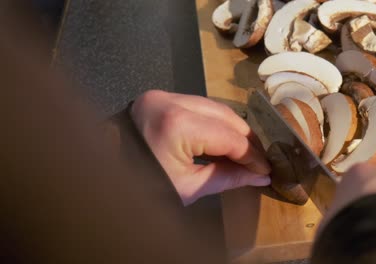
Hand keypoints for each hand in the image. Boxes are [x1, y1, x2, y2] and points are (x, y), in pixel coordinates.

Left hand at [130, 90, 270, 204]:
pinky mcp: (160, 96)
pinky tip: (223, 139)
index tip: (266, 169)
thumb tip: (261, 176)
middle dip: (245, 139)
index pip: (229, 138)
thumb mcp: (189, 187)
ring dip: (232, 128)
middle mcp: (172, 101)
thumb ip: (229, 177)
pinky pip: (199, 105)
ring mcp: (164, 95)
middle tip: (258, 161)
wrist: (105, 173)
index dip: (252, 156)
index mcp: (177, 125)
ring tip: (244, 151)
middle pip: (225, 116)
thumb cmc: (144, 186)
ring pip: (215, 107)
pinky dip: (214, 121)